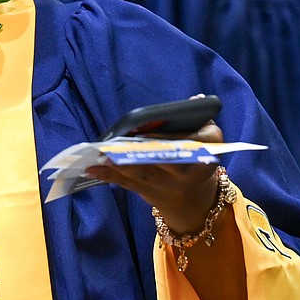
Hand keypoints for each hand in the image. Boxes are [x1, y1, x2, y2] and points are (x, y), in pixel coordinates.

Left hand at [86, 120, 221, 233]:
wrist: (195, 200)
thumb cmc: (197, 156)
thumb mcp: (206, 138)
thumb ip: (199, 117)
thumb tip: (195, 99)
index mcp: (208, 152)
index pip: (196, 144)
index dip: (172, 140)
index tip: (149, 135)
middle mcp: (190, 172)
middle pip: (165, 162)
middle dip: (142, 153)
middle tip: (121, 144)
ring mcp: (169, 186)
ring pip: (144, 174)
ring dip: (121, 165)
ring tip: (102, 154)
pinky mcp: (150, 194)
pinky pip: (127, 184)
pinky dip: (109, 175)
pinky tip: (91, 168)